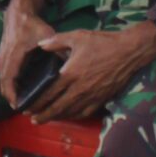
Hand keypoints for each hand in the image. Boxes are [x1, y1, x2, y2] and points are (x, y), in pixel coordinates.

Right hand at [0, 0, 54, 107]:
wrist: (19, 12)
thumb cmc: (32, 24)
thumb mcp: (46, 34)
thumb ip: (58, 48)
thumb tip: (70, 64)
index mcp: (15, 53)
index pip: (9, 78)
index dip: (13, 93)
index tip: (19, 105)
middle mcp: (5, 57)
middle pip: (3, 83)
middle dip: (11, 98)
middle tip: (23, 110)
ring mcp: (1, 57)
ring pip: (2, 80)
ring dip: (10, 92)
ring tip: (21, 104)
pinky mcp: (2, 57)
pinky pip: (3, 75)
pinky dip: (8, 85)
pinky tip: (18, 91)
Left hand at [31, 24, 155, 122]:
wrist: (129, 51)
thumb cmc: (103, 42)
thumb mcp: (77, 37)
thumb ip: (56, 41)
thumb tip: (40, 45)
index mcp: (70, 74)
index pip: (49, 92)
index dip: (37, 102)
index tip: (27, 107)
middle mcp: (79, 89)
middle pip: (57, 107)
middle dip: (43, 114)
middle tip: (32, 119)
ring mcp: (91, 96)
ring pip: (70, 112)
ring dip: (56, 117)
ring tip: (46, 119)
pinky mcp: (102, 99)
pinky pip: (85, 112)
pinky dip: (73, 116)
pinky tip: (68, 116)